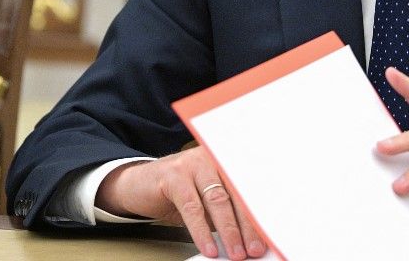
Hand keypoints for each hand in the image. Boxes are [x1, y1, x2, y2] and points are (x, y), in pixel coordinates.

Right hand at [95, 146, 266, 259]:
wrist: (139, 184)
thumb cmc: (178, 192)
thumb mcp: (206, 200)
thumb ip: (226, 212)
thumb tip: (249, 237)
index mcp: (227, 161)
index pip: (249, 189)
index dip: (259, 214)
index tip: (269, 236)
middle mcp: (214, 158)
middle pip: (238, 194)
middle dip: (249, 225)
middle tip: (256, 248)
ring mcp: (194, 164)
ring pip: (217, 200)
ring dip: (229, 230)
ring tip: (236, 252)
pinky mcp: (174, 175)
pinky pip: (192, 207)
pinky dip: (201, 231)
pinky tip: (208, 247)